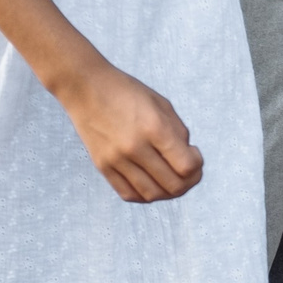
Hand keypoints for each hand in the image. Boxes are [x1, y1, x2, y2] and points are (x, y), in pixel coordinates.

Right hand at [51, 58, 204, 201]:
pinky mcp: (102, 166)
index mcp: (154, 128)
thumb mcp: (162, 105)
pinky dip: (145, 195)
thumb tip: (189, 162)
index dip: (197, 166)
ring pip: (152, 195)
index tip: (194, 153)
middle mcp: (134, 147)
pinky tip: (152, 184)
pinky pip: (129, 194)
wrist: (85, 87)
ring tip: (170, 178)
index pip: (186, 167)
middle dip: (188, 182)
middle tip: (187, 171)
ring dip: (168, 192)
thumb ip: (179, 134)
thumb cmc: (127, 93)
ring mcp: (116, 159)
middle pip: (173, 186)